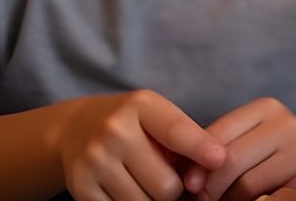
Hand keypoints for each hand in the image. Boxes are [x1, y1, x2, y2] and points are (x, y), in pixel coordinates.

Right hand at [55, 90, 226, 200]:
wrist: (75, 127)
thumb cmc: (132, 122)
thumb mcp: (156, 114)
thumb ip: (183, 136)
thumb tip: (213, 166)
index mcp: (140, 105)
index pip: (176, 131)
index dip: (201, 148)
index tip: (220, 160)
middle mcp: (114, 131)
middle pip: (165, 184)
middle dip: (175, 189)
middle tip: (172, 180)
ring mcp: (94, 162)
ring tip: (150, 184)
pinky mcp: (80, 188)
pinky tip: (129, 190)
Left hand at [194, 97, 295, 200]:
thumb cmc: (283, 156)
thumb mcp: (255, 142)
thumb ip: (224, 149)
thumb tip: (179, 173)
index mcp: (265, 109)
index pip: (216, 134)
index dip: (193, 162)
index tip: (185, 185)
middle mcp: (284, 123)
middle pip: (228, 160)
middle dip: (208, 188)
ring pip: (245, 183)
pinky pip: (268, 197)